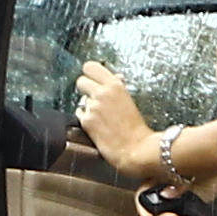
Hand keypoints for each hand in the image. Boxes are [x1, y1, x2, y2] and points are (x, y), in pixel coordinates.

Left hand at [71, 60, 153, 174]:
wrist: (136, 148)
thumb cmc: (137, 128)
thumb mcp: (130, 100)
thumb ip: (118, 87)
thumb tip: (115, 78)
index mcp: (115, 85)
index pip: (90, 67)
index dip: (89, 73)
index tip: (92, 79)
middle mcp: (102, 93)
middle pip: (80, 80)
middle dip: (86, 88)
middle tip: (94, 97)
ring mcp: (93, 107)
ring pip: (81, 99)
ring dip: (88, 106)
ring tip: (101, 116)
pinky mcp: (86, 121)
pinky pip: (79, 114)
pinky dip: (85, 118)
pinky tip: (97, 125)